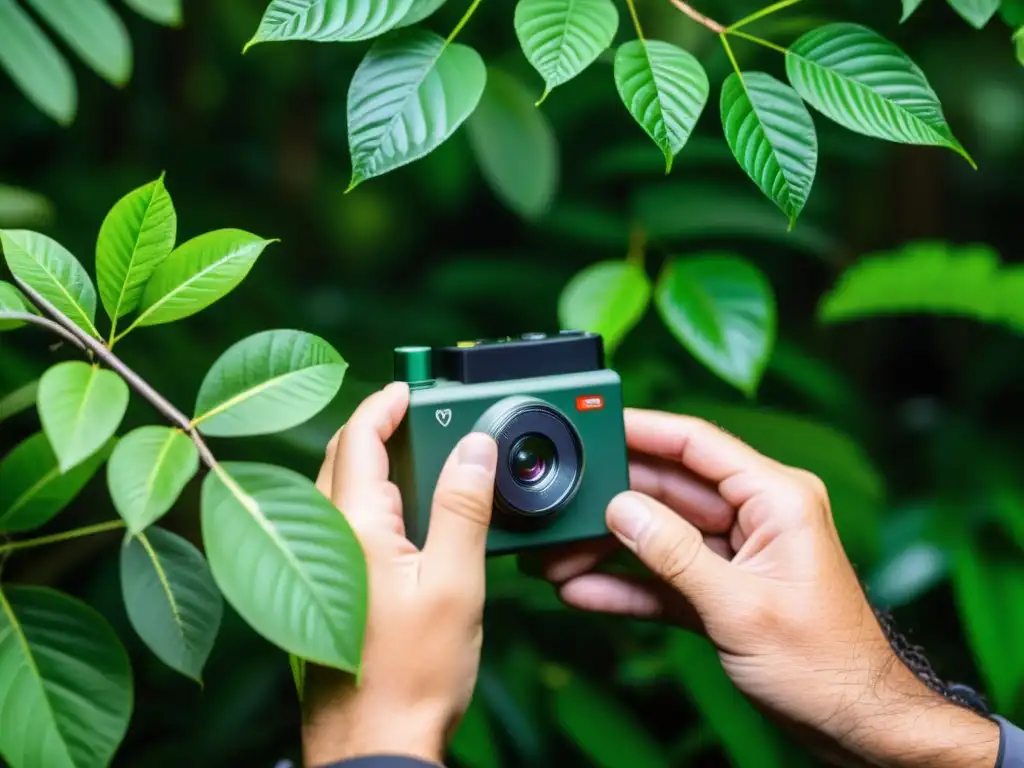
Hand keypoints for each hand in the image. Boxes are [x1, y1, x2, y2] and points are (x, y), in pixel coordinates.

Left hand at [302, 382, 498, 766]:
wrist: (375, 747)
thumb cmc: (411, 678)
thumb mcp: (455, 583)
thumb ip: (464, 507)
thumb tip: (474, 446)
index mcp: (351, 526)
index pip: (357, 436)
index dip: (385, 401)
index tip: (413, 386)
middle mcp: (324, 539)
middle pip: (343, 457)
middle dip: (380, 427)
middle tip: (423, 414)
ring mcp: (323, 567)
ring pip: (343, 491)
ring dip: (378, 464)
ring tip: (426, 457)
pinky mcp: (329, 592)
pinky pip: (348, 525)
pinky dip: (377, 502)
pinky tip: (412, 518)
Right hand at [527, 409, 998, 767]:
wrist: (852, 724)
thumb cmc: (824, 665)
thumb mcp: (741, 607)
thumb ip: (676, 555)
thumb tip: (621, 510)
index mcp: (776, 498)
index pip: (698, 444)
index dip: (643, 429)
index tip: (595, 423)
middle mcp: (755, 515)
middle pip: (669, 489)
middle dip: (613, 499)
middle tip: (560, 500)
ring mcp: (735, 552)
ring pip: (659, 534)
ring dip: (609, 547)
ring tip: (556, 554)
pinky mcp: (719, 588)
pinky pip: (663, 575)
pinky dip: (626, 584)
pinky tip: (582, 589)